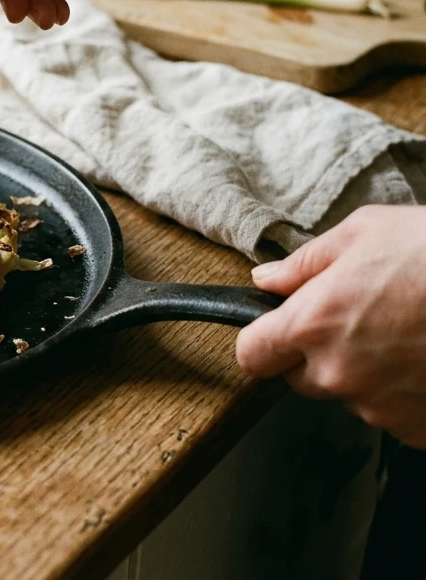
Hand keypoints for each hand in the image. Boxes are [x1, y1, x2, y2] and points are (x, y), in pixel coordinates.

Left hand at [236, 205, 425, 448]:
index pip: (252, 355)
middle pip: (301, 378)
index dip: (261, 341)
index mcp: (313, 324)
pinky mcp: (421, 428)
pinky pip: (398, 415)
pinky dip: (408, 393)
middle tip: (360, 320)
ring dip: (368, 374)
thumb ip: (305, 263)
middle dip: (318, 354)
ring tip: (408, 334)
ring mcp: (383, 407)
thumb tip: (268, 279)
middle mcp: (340, 373)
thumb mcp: (364, 232)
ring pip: (353, 396)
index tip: (273, 332)